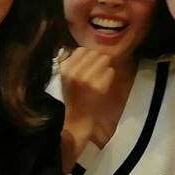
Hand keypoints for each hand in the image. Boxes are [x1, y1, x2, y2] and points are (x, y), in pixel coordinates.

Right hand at [57, 47, 113, 170]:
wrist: (75, 123)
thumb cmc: (71, 101)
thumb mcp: (65, 80)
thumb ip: (72, 64)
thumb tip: (86, 51)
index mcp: (64, 69)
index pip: (81, 50)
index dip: (89, 55)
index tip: (90, 63)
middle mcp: (74, 72)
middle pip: (95, 53)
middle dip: (98, 60)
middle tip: (98, 71)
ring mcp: (87, 79)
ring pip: (104, 60)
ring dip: (105, 67)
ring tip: (101, 77)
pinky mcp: (99, 87)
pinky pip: (110, 72)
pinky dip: (110, 77)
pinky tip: (104, 85)